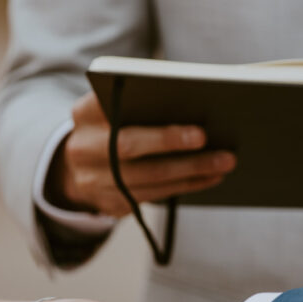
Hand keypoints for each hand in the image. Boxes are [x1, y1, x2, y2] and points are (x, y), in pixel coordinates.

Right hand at [50, 92, 236, 216]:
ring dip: (189, 172)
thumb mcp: (113, 105)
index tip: (197, 130)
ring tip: (224, 163)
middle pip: (130, 147)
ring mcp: (93, 181)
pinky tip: (209, 177)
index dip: (154, 122)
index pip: (118, 110)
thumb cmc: (112, 124)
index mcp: (84, 114)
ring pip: (146, 179)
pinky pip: (152, 197)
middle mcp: (82, 148)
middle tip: (213, 144)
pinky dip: (184, 186)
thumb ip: (141, 96)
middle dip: (173, 145)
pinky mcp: (109, 204)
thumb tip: (200, 97)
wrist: (78, 166)